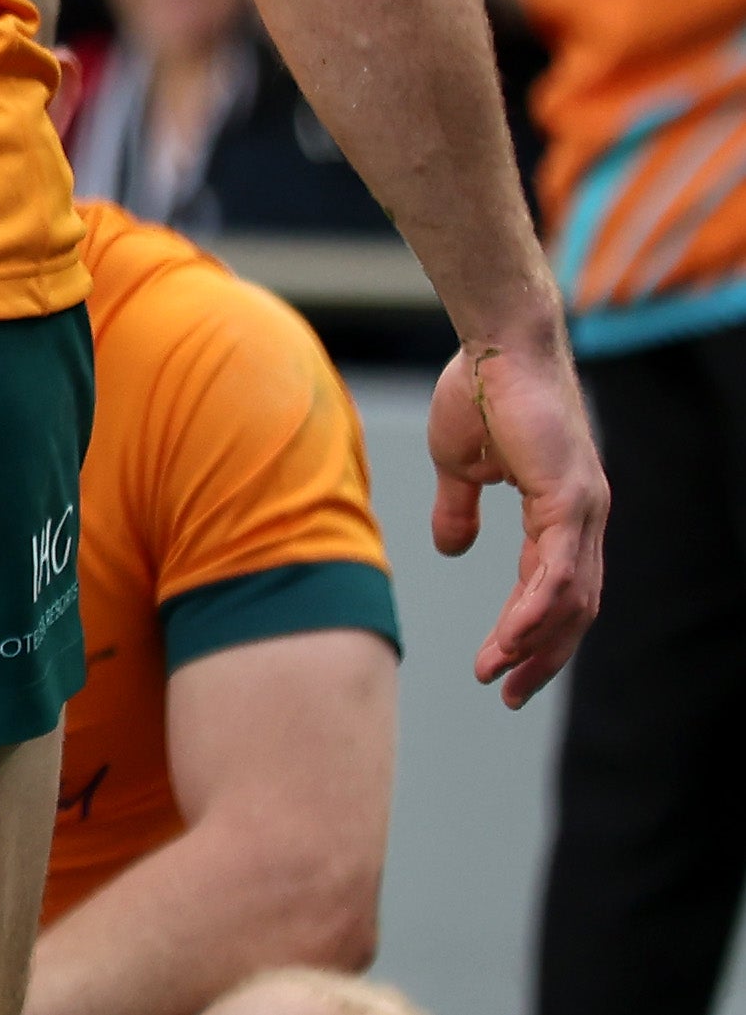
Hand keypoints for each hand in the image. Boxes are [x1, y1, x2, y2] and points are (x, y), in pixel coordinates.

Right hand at [427, 331, 604, 706]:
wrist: (493, 343)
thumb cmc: (477, 389)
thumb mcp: (459, 464)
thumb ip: (459, 509)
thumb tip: (451, 549)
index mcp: (563, 511)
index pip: (556, 588)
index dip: (531, 632)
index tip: (499, 666)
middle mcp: (585, 517)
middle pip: (576, 608)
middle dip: (543, 656)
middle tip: (508, 693)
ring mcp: (584, 508)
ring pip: (571, 597)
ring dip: (534, 642)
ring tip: (498, 673)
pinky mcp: (571, 496)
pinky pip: (559, 568)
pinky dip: (537, 607)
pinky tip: (514, 635)